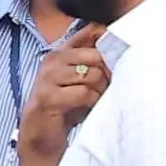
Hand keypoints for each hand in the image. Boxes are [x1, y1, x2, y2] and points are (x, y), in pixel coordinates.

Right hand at [16, 22, 110, 165]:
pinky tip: (87, 107)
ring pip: (92, 74)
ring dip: (100, 90)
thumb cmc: (66, 106)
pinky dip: (91, 101)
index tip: (119, 56)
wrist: (41, 134)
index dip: (110, 40)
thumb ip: (94, 61)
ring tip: (95, 99)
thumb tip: (124, 48)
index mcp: (61, 51)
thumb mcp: (80, 79)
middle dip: (107, 72)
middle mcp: (52, 60)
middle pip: (96, 54)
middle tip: (106, 87)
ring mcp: (47, 78)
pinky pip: (84, 93)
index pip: (92, 30)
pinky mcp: (48, 97)